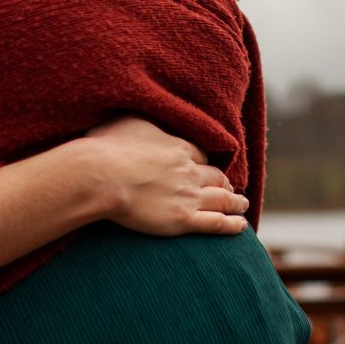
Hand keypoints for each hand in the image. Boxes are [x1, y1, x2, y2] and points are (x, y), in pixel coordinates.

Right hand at [83, 115, 248, 234]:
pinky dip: (232, 224)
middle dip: (225, 182)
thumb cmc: (106, 148)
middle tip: (230, 186)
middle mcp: (189, 171)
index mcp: (178, 147)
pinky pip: (216, 222)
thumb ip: (142, 122)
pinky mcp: (184, 220)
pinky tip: (242, 225)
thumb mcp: (126, 122)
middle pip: (215, 176)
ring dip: (236, 202)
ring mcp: (189, 196)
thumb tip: (142, 118)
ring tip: (242, 204)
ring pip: (222, 199)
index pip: (200, 154)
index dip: (203, 160)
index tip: (204, 165)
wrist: (102, 176)